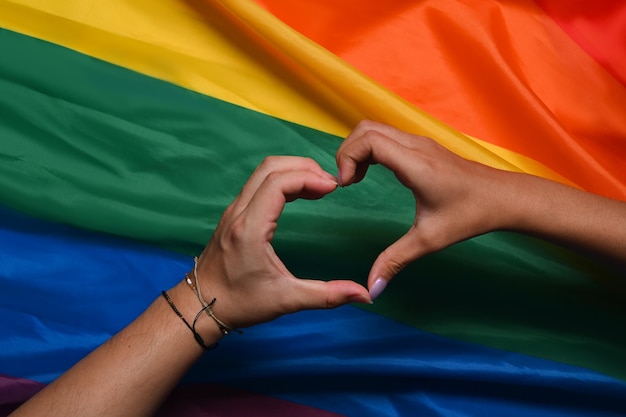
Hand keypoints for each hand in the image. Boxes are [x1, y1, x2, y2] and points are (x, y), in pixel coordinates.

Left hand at [194, 156, 370, 330]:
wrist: (200, 305)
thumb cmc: (240, 302)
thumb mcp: (287, 301)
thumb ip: (327, 296)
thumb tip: (364, 296)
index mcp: (250, 228)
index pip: (278, 182)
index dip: (308, 177)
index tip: (333, 188)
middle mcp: (239, 212)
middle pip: (270, 167)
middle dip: (304, 167)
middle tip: (330, 183)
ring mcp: (234, 210)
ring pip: (263, 171)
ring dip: (293, 170)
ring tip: (319, 187)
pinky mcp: (234, 214)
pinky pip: (258, 183)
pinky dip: (282, 179)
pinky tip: (301, 194)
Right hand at [336, 120, 513, 296]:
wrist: (503, 198)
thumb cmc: (471, 215)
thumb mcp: (429, 240)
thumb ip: (395, 261)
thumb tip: (372, 288)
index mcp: (415, 163)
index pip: (368, 140)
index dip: (348, 157)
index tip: (346, 185)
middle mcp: (415, 145)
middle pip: (365, 129)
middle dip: (347, 152)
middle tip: (345, 182)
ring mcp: (419, 142)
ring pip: (374, 129)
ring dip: (357, 150)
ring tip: (354, 179)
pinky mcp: (422, 146)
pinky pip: (385, 136)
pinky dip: (369, 150)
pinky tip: (370, 174)